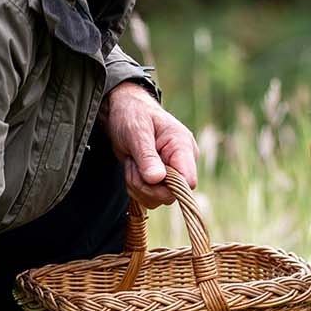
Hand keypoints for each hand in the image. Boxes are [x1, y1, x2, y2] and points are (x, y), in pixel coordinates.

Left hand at [103, 82, 197, 207]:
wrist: (123, 112)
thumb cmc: (132, 115)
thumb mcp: (137, 132)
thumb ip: (147, 156)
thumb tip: (157, 179)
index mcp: (183, 146)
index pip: (188, 180)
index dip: (168, 186)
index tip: (147, 176)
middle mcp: (182, 162)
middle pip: (170, 194)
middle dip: (144, 185)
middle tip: (132, 165)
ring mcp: (171, 173)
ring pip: (158, 199)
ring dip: (137, 186)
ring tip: (132, 163)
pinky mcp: (161, 180)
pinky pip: (150, 197)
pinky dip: (135, 188)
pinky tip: (133, 169)